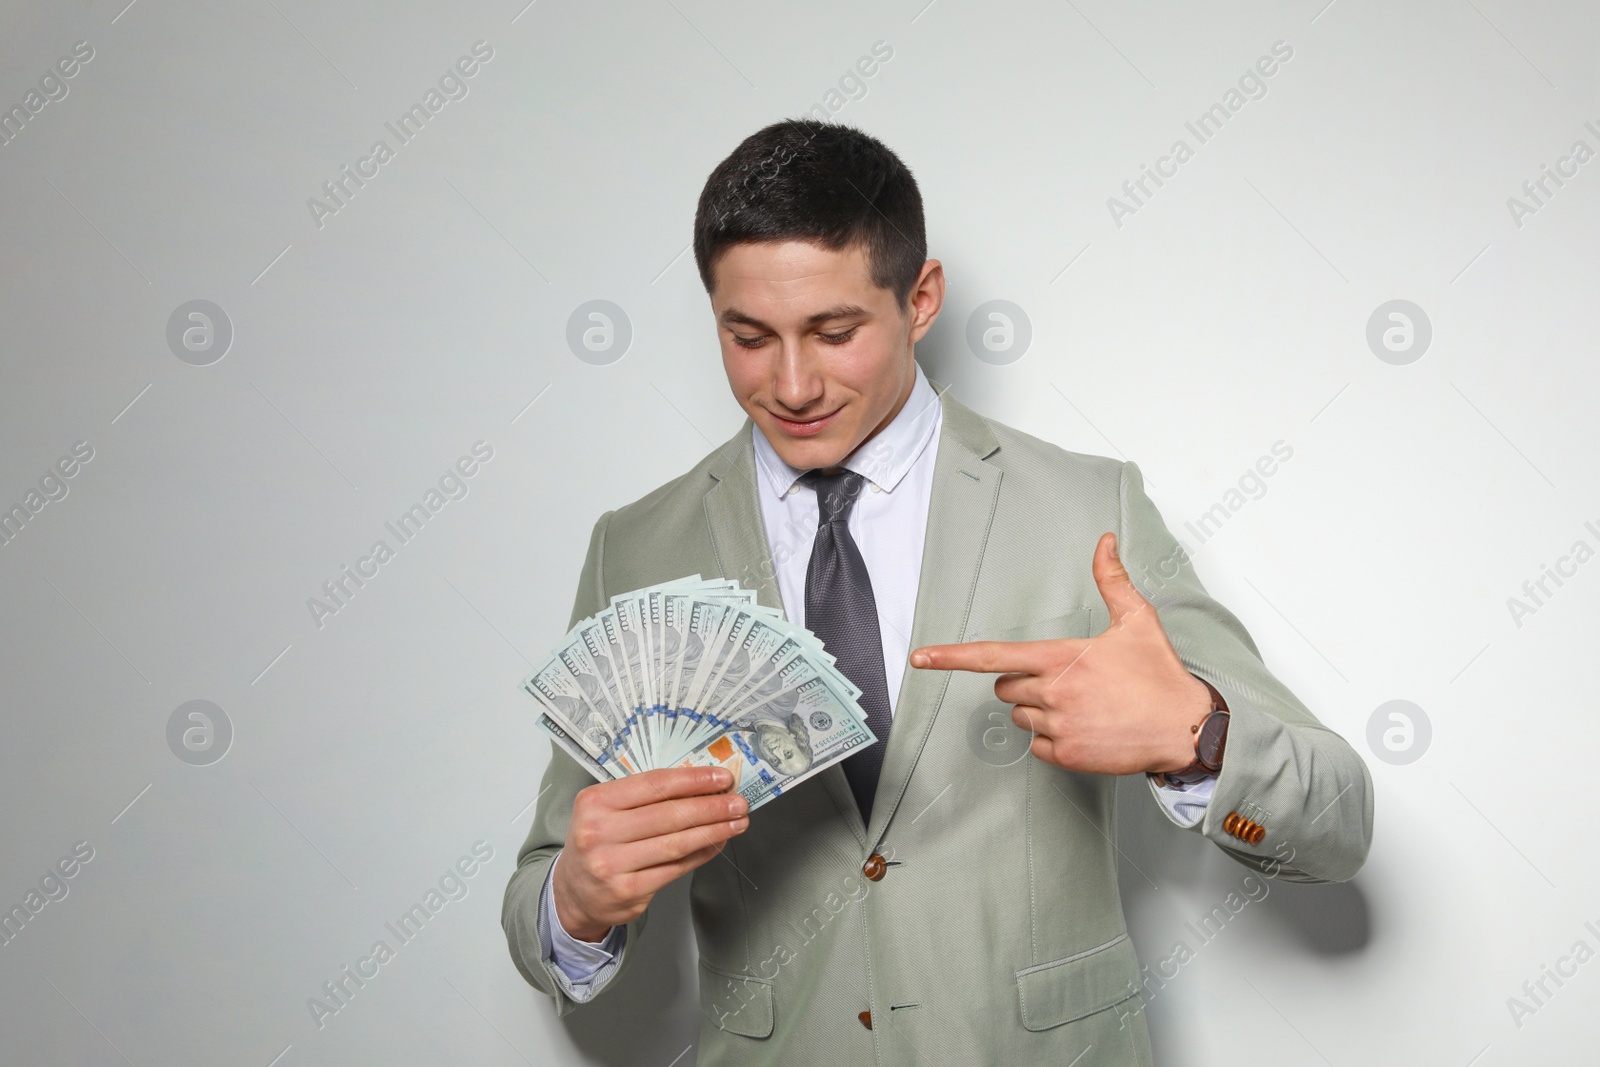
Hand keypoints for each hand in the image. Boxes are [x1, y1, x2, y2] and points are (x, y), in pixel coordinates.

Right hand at [552, 766, 749, 941]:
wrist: (573, 891)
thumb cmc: (598, 841)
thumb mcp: (606, 808)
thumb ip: (645, 795)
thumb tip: (700, 783)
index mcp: (595, 802)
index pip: (655, 784)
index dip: (694, 780)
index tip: (721, 778)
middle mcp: (600, 832)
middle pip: (670, 814)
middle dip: (712, 807)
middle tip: (738, 801)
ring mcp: (612, 864)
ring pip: (676, 843)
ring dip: (714, 831)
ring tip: (736, 821)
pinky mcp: (629, 891)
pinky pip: (676, 868)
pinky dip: (701, 854)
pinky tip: (717, 843)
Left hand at [908, 532, 1209, 775]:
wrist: (1186, 729)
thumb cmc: (1160, 674)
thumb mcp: (1138, 620)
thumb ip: (1112, 579)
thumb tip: (1105, 540)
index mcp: (1061, 657)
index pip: (993, 655)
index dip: (951, 656)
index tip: (920, 657)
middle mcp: (1053, 692)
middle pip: (1005, 687)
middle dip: (1024, 683)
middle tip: (1066, 680)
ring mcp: (1058, 727)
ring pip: (1020, 717)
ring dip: (1039, 711)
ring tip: (1083, 705)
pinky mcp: (1067, 756)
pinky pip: (1036, 746)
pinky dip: (1053, 739)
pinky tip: (1086, 729)